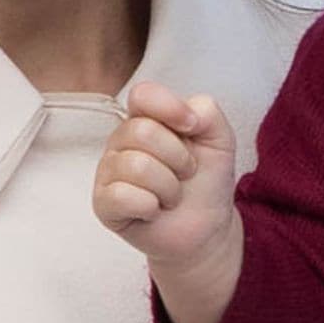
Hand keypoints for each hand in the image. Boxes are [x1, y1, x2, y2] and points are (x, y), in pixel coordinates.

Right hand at [92, 81, 239, 268]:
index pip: (142, 95)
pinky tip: (154, 210)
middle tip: (184, 173)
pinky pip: (121, 196)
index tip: (192, 128)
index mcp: (146, 118)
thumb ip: (207, 111)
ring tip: (171, 195)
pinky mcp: (103, 203)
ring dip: (168, 187)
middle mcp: (122, 141)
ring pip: (136, 166)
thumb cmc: (206, 182)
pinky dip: (149, 206)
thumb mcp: (220, 138)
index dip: (170, 109)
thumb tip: (186, 112)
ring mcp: (109, 171)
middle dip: (178, 158)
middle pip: (141, 131)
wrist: (206, 228)